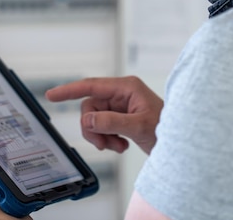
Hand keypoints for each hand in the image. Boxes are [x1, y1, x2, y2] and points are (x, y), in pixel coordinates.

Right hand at [45, 76, 162, 154]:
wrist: (181, 145)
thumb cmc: (168, 129)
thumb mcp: (139, 126)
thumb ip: (112, 122)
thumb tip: (88, 120)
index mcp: (127, 87)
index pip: (91, 86)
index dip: (69, 90)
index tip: (52, 95)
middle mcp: (122, 94)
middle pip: (90, 107)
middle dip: (93, 128)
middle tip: (104, 145)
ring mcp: (121, 106)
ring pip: (94, 120)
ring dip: (101, 136)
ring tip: (117, 147)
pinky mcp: (121, 118)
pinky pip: (102, 127)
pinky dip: (107, 139)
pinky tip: (121, 146)